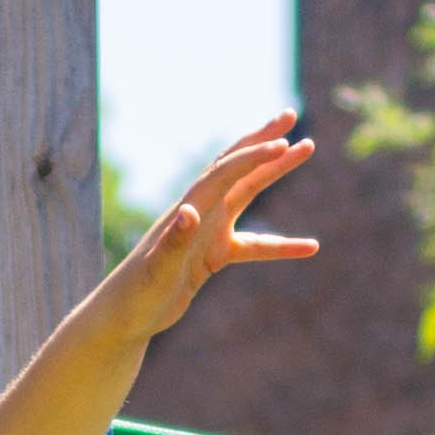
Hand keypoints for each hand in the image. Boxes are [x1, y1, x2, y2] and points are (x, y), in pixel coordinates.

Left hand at [101, 114, 318, 340]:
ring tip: (305, 147)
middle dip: (264, 141)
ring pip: (248, 193)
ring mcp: (207, 233)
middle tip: (292, 116)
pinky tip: (311, 247)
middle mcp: (199, 213)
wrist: (122, 318)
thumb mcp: (156, 272)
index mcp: (188, 211)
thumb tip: (189, 213)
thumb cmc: (135, 295)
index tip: (283, 143)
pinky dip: (282, 245)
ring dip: (275, 171)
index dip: (253, 157)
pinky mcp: (212, 255)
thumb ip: (173, 242)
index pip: (224, 173)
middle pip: (238, 168)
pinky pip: (255, 245)